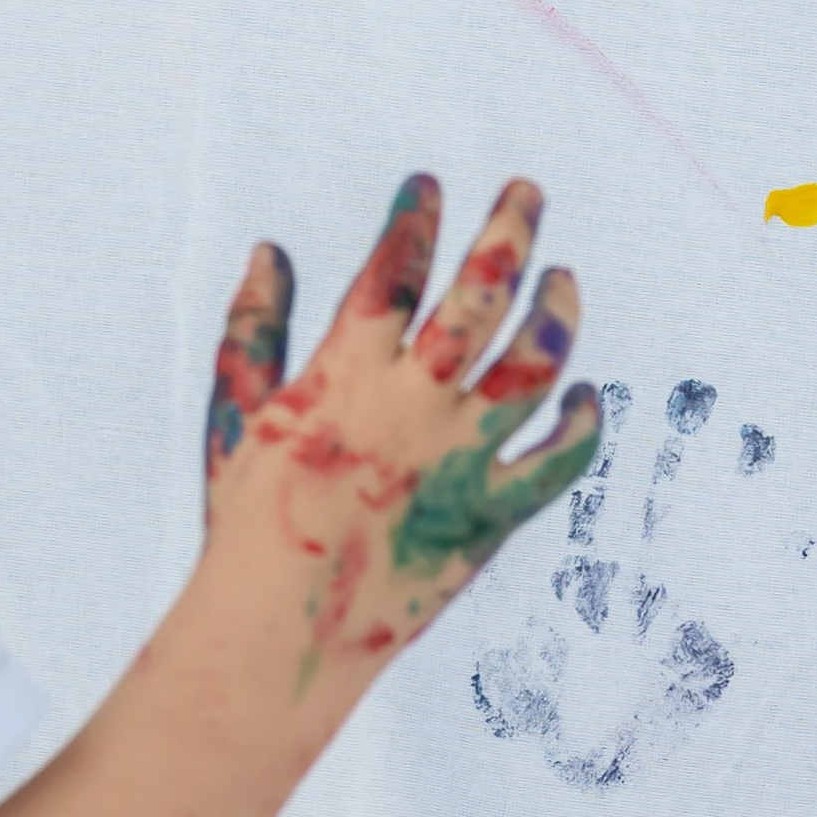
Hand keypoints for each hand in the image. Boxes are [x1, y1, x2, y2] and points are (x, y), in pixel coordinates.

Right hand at [202, 174, 598, 692]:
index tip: (428, 186)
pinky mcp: (495, 513)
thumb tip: (270, 252)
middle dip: (510, 228)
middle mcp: (415, 402)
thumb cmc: (247, 524)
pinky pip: (561, 459)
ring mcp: (463, 457)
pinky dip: (582, 423)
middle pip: (482, 291)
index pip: (395, 268)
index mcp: (347, 373)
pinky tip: (584, 396)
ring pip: (536, 360)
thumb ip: (252, 330)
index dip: (415, 217)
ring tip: (564, 278)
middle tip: (526, 191)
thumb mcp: (232, 418)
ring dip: (558, 308)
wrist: (282, 630)